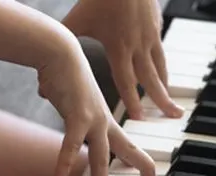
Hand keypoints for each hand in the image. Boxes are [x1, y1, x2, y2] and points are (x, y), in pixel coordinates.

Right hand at [36, 32, 155, 175]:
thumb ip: (58, 99)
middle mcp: (102, 121)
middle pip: (123, 150)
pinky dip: (64, 163)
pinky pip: (70, 145)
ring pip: (99, 156)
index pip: (125, 144)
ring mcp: (92, 119)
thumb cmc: (62, 72)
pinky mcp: (76, 116)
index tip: (151, 174)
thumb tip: (46, 93)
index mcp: (103, 119)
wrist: (59, 53)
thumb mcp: (66, 94)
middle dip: (138, 167)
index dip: (139, 159)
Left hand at [62, 0, 183, 119]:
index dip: (132, 100)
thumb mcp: (78, 19)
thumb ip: (65, 37)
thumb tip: (43, 53)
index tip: (138, 118)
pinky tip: (164, 80)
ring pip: (160, 69)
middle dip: (161, 100)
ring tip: (172, 107)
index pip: (126, 80)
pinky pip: (161, 55)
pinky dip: (164, 70)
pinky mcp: (156, 29)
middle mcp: (137, 46)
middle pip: (151, 79)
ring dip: (166, 89)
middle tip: (172, 117)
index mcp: (118, 47)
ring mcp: (149, 37)